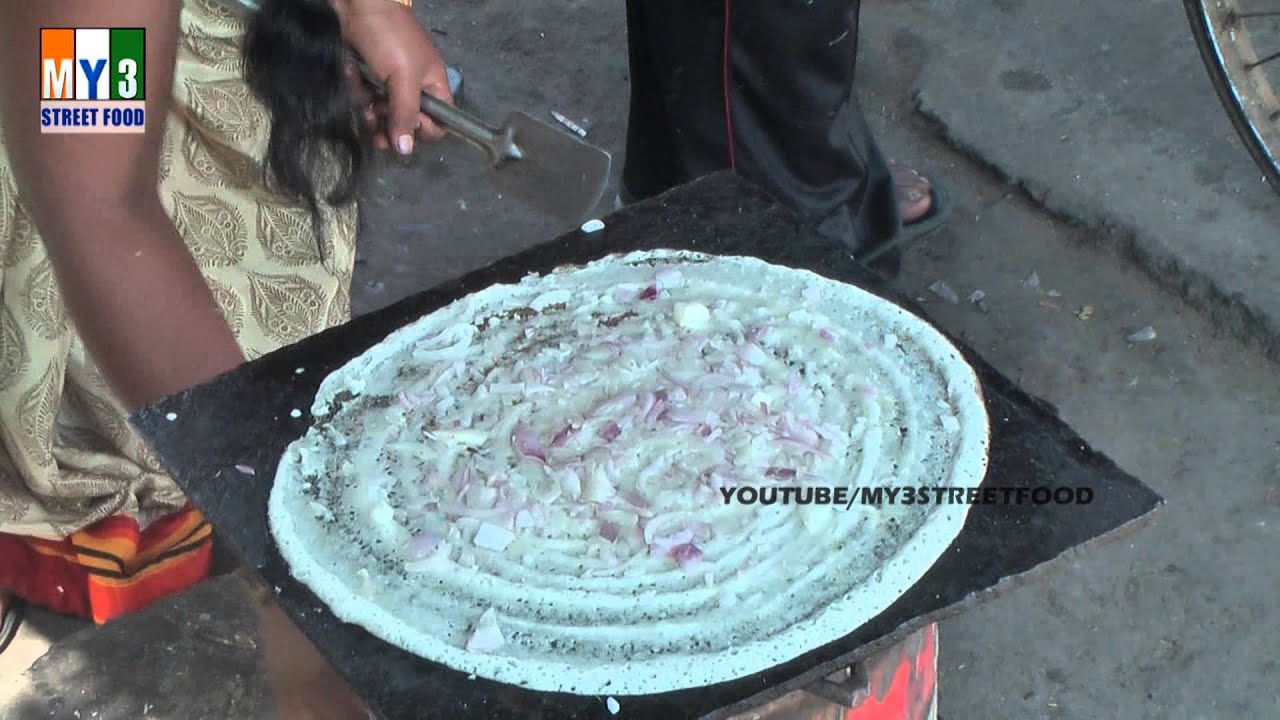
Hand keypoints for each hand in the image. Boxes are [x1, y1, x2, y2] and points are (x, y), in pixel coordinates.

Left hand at [335, 0, 451, 153]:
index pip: (439, 122)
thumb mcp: (403, 77)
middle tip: (376, 127)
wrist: (358, 4)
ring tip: (363, 104)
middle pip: (406, 123)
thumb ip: (406, 114)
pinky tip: (353, 79)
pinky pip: (365, 98)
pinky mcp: (367, 77)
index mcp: (433, 85)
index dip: (424, 130)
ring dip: (370, 112)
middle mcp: (413, 88)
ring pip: (382, 114)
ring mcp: (389, 83)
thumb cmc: (390, 38)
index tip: (406, 126)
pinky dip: (357, 92)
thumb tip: (406, 151)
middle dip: (390, 127)